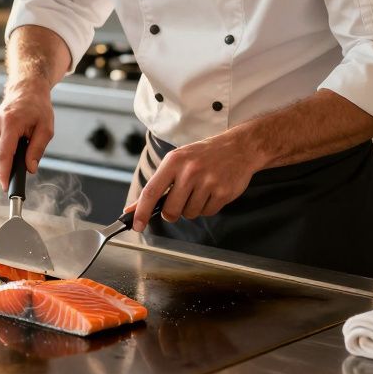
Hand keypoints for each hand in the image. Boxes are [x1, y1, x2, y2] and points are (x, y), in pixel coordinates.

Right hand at [0, 81, 54, 190]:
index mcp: (10, 122)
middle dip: (8, 165)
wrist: (25, 92)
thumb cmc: (38, 109)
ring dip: (3, 156)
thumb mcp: (46, 129)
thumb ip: (37, 150)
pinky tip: (9, 139)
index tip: (6, 186)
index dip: (4, 174)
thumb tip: (30, 169)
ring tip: (17, 143)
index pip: (3, 155)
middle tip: (23, 157)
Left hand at [126, 133, 260, 232]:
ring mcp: (208, 182)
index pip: (151, 191)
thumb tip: (133, 208)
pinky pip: (207, 213)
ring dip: (192, 209)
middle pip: (171, 210)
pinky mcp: (223, 192)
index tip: (136, 225)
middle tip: (179, 203)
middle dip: (172, 213)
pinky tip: (211, 192)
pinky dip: (207, 208)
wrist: (239, 148)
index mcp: (174, 161)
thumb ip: (156, 185)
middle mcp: (189, 171)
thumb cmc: (203, 155)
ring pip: (189, 214)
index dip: (142, 211)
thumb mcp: (177, 161)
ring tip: (200, 190)